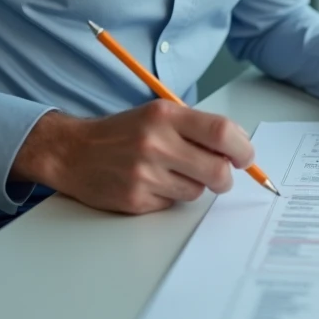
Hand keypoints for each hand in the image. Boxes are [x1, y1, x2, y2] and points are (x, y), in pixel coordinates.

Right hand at [12, 100, 254, 214]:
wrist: (73, 152)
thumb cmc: (123, 132)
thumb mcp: (159, 115)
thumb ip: (197, 127)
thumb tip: (239, 145)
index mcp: (165, 116)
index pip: (222, 132)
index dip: (242, 148)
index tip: (245, 157)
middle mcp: (155, 143)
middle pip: (217, 170)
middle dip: (225, 177)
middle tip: (220, 174)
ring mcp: (145, 174)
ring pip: (197, 191)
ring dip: (194, 185)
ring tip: (171, 172)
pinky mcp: (136, 199)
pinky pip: (173, 204)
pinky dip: (170, 196)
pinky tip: (151, 184)